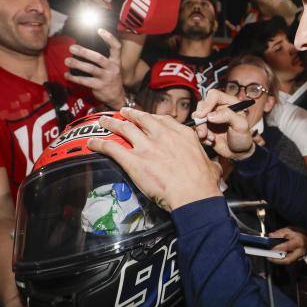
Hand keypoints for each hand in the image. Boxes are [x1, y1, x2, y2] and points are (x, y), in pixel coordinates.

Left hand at [64, 28, 125, 109]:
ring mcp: (106, 78)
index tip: (99, 30)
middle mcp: (112, 68)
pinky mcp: (99, 86)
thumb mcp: (111, 67)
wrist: (116, 97)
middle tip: (72, 47)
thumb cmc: (110, 77)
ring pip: (91, 69)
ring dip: (77, 64)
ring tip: (67, 61)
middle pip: (99, 58)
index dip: (109, 38)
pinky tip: (67, 75)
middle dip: (84, 52)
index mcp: (116, 61)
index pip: (116, 47)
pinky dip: (74, 78)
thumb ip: (102, 59)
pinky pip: (85, 81)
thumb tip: (83, 48)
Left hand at [86, 108, 221, 210]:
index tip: (147, 118)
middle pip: (141, 119)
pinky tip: (92, 142)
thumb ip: (209, 163)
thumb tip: (215, 168)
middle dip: (130, 114)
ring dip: (111, 123)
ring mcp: (147, 146)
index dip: (152, 118)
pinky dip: (100, 143)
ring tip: (104, 121)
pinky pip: (112, 147)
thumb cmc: (204, 183)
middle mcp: (162, 135)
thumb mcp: (212, 166)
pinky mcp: (133, 160)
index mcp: (181, 134)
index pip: (163, 120)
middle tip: (123, 112)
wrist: (193, 194)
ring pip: (124, 128)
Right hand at [193, 89, 253, 159]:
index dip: (207, 104)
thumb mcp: (241, 125)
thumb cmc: (243, 137)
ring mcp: (210, 117)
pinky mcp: (205, 127)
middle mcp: (218, 107)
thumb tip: (210, 116)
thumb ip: (228, 116)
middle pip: (202, 105)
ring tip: (211, 139)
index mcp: (229, 102)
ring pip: (197, 117)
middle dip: (200, 119)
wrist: (238, 153)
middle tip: (203, 133)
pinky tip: (210, 141)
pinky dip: (201, 136)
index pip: (214, 95)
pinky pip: (196, 128)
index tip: (203, 116)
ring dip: (200, 129)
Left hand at [268, 227, 306, 264]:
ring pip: (288, 261)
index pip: (287, 247)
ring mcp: (300, 257)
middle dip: (277, 260)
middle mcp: (300, 251)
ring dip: (278, 261)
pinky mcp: (298, 259)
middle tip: (269, 258)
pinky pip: (289, 261)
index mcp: (298, 242)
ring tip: (270, 258)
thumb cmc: (300, 233)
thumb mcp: (290, 229)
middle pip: (288, 259)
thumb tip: (270, 236)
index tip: (270, 249)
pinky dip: (282, 260)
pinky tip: (275, 258)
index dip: (278, 249)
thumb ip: (280, 233)